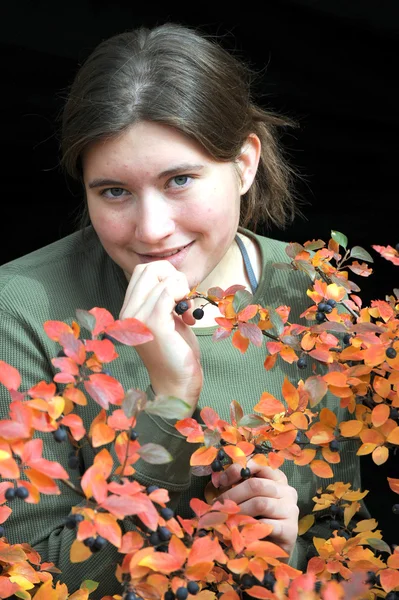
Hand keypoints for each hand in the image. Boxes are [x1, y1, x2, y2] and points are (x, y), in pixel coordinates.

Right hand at [119, 261, 201, 410]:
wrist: (177, 382)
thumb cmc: (175, 350)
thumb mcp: (165, 317)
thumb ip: (162, 297)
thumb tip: (173, 275)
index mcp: (127, 309)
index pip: (142, 271)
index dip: (166, 275)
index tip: (178, 295)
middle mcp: (127, 312)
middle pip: (150, 269)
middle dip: (174, 277)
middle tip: (184, 299)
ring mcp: (137, 317)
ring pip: (163, 279)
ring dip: (183, 289)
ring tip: (186, 311)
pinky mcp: (153, 323)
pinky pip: (169, 292)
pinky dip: (183, 296)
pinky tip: (187, 316)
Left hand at [215, 459, 298, 558]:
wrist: (272, 549)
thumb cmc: (256, 519)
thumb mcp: (245, 498)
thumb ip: (236, 485)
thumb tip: (218, 479)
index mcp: (277, 478)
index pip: (259, 464)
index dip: (237, 470)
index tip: (220, 481)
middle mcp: (287, 490)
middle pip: (256, 485)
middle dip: (232, 494)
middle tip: (217, 506)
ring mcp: (291, 509)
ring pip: (260, 503)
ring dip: (238, 511)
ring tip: (225, 519)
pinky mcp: (291, 529)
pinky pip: (267, 525)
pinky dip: (249, 528)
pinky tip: (239, 532)